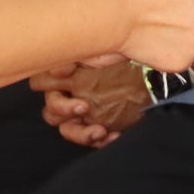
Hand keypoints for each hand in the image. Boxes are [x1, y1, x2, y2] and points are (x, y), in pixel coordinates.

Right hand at [30, 61, 149, 146]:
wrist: (153, 75)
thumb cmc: (124, 60)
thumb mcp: (100, 52)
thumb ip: (74, 58)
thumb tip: (58, 69)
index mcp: (65, 75)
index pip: (41, 83)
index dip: (47, 88)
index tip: (70, 89)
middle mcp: (70, 95)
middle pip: (51, 112)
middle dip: (66, 112)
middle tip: (85, 108)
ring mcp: (83, 113)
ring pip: (68, 130)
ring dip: (82, 134)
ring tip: (101, 131)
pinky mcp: (98, 124)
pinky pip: (91, 140)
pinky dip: (101, 141)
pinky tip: (114, 136)